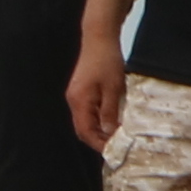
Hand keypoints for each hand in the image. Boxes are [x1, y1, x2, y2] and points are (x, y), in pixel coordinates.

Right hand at [75, 28, 129, 153]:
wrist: (99, 39)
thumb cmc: (107, 61)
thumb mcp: (114, 88)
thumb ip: (110, 111)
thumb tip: (110, 131)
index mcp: (79, 102)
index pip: (85, 131)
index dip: (98, 143)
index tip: (113, 151)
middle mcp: (74, 101)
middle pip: (82, 128)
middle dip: (97, 140)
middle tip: (116, 147)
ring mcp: (76, 96)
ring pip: (85, 120)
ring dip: (99, 130)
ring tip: (116, 136)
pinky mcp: (81, 91)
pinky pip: (87, 111)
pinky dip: (98, 120)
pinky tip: (111, 120)